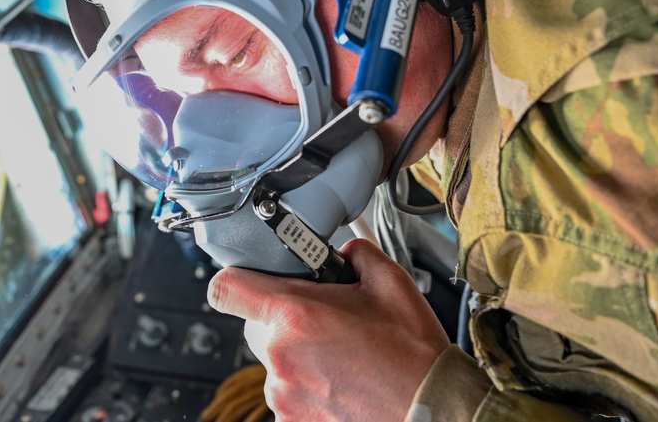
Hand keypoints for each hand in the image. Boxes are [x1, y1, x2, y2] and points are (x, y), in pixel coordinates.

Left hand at [207, 238, 450, 421]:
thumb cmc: (412, 354)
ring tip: (342, 355)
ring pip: (273, 358)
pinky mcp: (291, 420)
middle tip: (324, 318)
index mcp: (295, 315)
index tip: (254, 279)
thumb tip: (343, 251)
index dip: (238, 277)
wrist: (430, 409)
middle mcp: (280, 357)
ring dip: (298, 352)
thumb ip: (356, 253)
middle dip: (283, 316)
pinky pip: (287, 390)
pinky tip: (342, 380)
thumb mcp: (391, 283)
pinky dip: (307, 383)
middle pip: (254, 324)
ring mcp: (282, 394)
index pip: (227, 288)